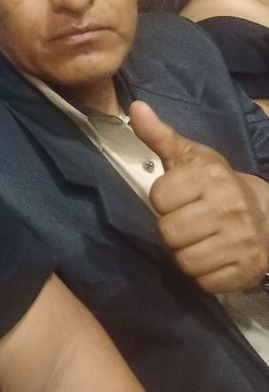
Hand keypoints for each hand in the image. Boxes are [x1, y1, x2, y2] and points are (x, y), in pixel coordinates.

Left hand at [128, 100, 268, 294]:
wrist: (267, 215)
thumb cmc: (217, 184)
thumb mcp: (190, 156)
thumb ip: (159, 135)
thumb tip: (135, 108)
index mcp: (211, 176)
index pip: (159, 198)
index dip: (163, 200)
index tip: (178, 197)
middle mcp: (229, 207)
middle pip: (168, 233)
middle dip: (173, 229)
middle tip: (188, 221)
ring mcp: (242, 241)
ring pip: (184, 261)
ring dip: (186, 254)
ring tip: (199, 239)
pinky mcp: (247, 270)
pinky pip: (204, 283)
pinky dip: (204, 274)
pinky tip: (214, 257)